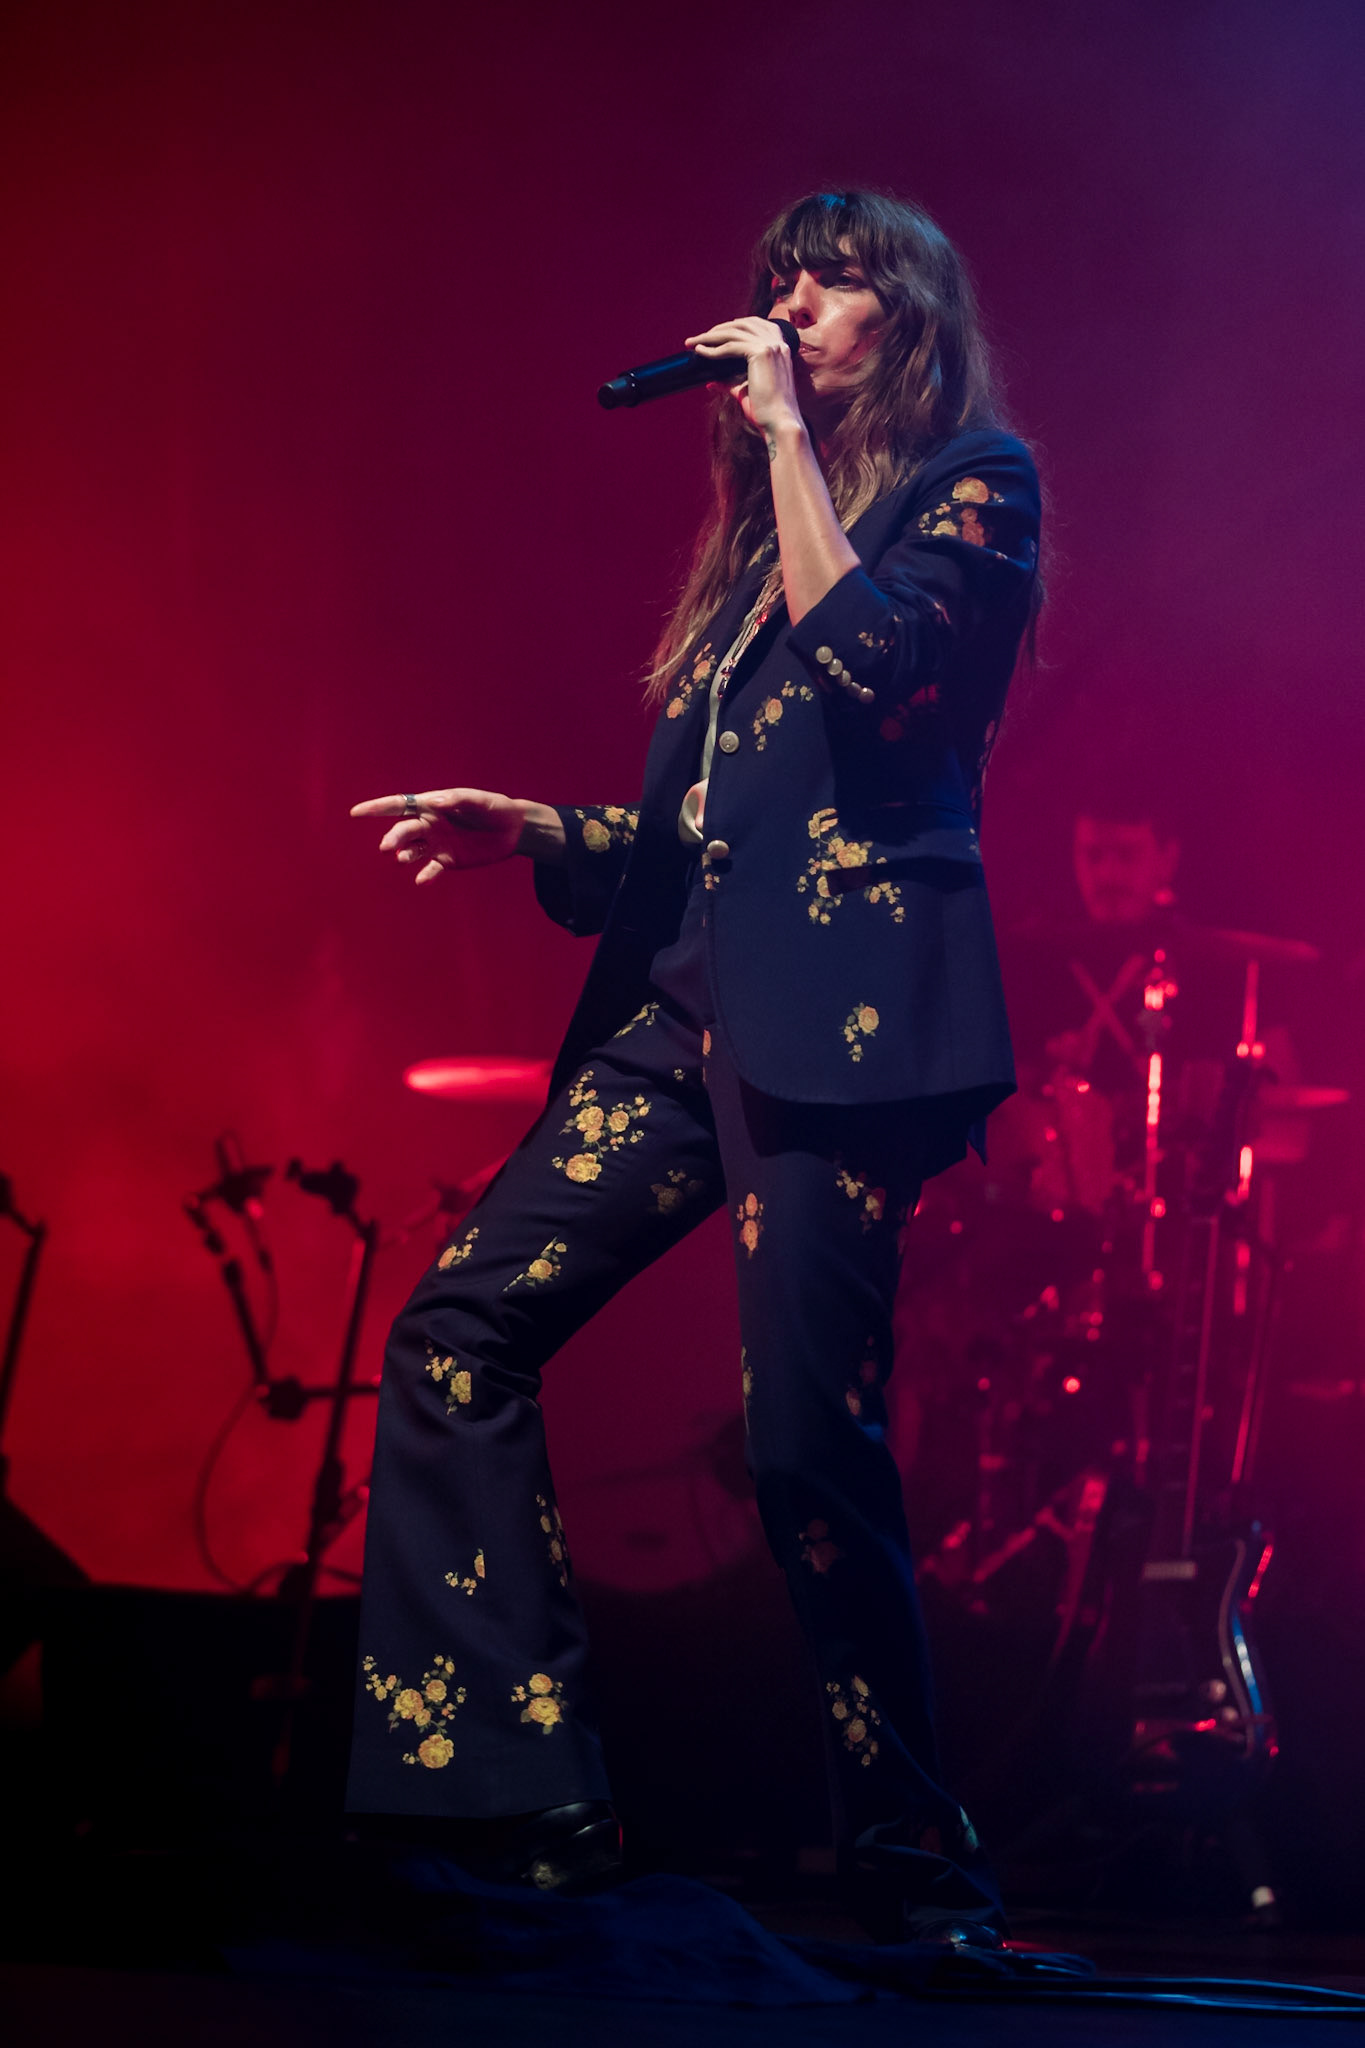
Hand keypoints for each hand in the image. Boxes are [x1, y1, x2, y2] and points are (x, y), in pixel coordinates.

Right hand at [350, 788, 560, 884]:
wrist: (513, 829)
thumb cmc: (494, 807)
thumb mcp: (478, 800)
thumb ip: (456, 800)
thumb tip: (434, 802)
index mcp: (431, 805)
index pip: (399, 805)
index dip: (376, 808)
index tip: (355, 812)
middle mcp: (429, 825)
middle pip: (403, 831)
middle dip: (393, 837)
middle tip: (388, 847)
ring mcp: (436, 844)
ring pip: (412, 851)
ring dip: (405, 855)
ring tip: (402, 859)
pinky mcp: (447, 861)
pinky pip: (431, 869)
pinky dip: (425, 875)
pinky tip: (422, 880)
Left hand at [684, 315, 803, 441]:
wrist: (779, 423)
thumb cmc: (766, 411)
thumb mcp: (745, 391)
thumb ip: (730, 382)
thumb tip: (711, 382)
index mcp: (780, 347)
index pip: (754, 324)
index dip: (733, 325)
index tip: (715, 333)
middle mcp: (778, 342)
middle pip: (742, 324)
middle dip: (718, 329)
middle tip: (698, 338)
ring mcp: (771, 345)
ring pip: (733, 333)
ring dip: (710, 336)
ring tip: (693, 343)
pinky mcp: (761, 353)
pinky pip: (730, 346)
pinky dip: (713, 349)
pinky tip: (700, 352)